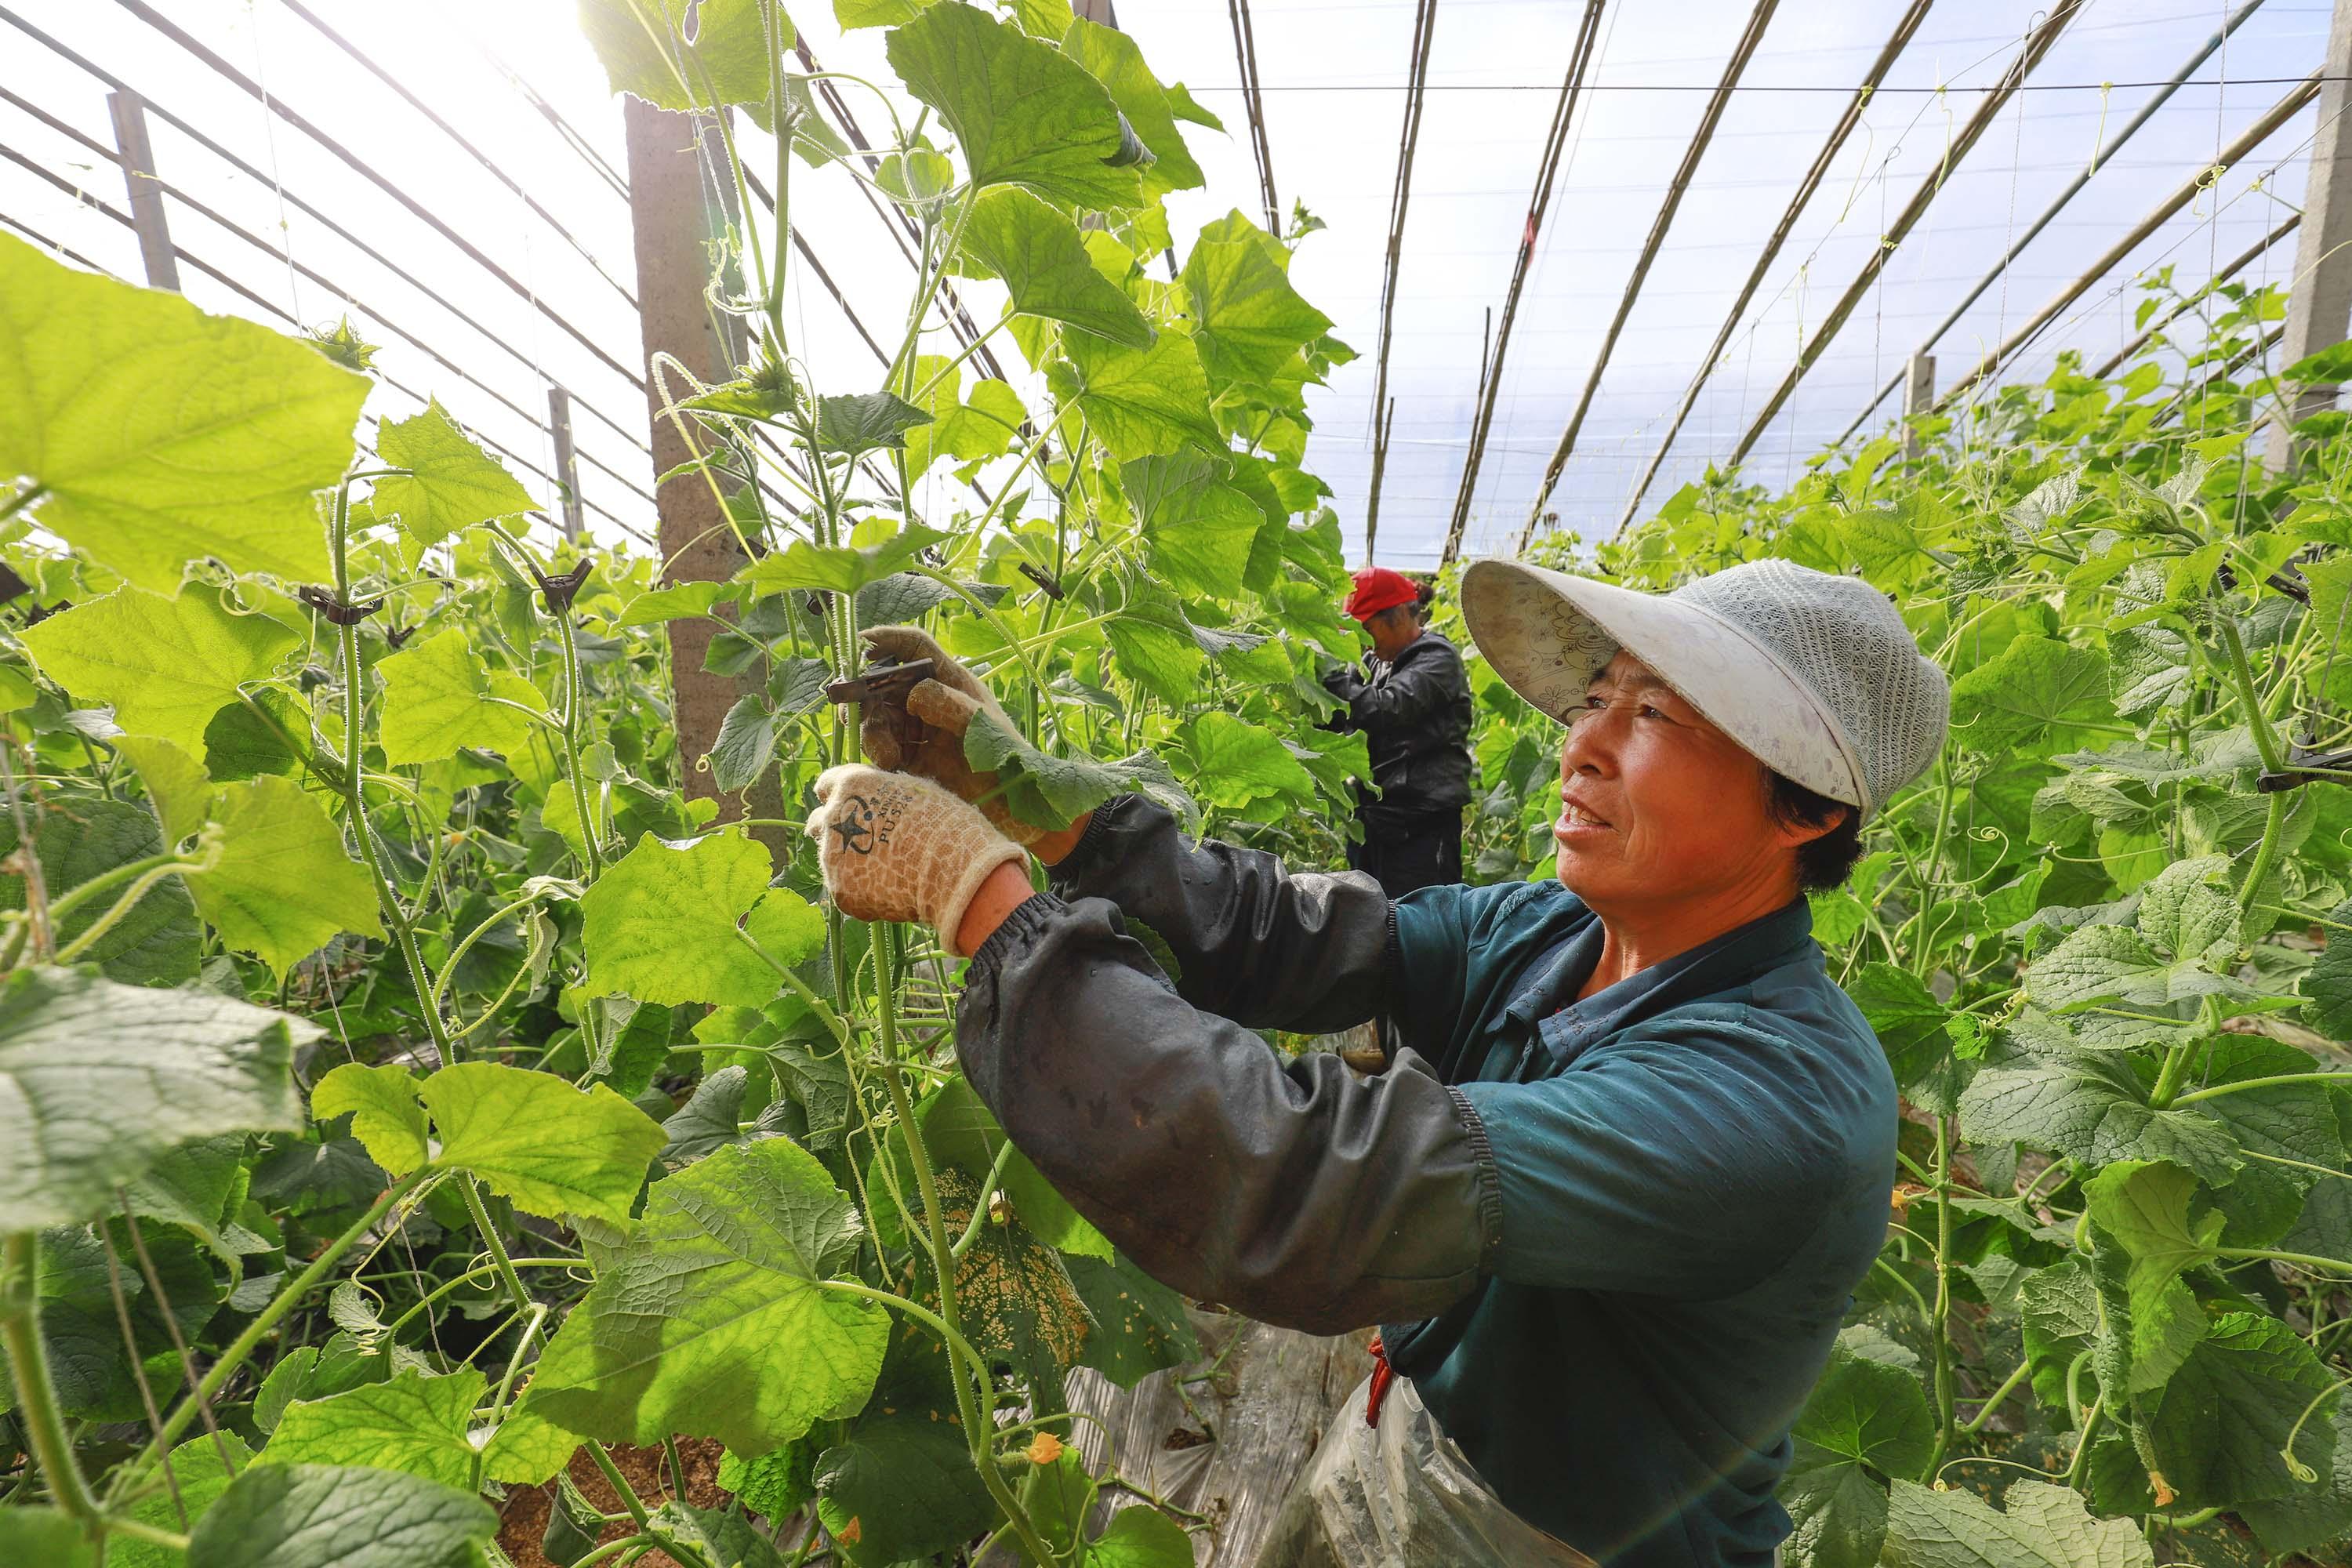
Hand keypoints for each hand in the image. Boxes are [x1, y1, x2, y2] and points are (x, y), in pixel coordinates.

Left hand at [806, 765, 1026, 957]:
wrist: (955, 871)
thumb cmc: (947, 824)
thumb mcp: (916, 792)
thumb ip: (885, 795)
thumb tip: (879, 802)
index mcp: (852, 785)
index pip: (827, 785)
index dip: (842, 797)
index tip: (853, 808)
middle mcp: (833, 817)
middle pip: (820, 823)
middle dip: (837, 831)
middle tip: (864, 843)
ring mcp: (832, 857)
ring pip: (831, 860)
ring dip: (850, 864)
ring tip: (887, 872)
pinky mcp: (840, 891)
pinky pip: (846, 891)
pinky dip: (863, 893)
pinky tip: (892, 892)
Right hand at [849, 626, 1042, 846]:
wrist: (1012, 809)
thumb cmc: (1006, 760)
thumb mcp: (982, 727)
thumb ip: (951, 705)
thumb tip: (914, 693)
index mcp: (951, 683)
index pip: (916, 649)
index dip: (889, 640)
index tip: (862, 641)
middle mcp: (930, 702)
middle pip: (885, 684)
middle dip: (865, 694)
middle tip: (851, 711)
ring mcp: (919, 731)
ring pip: (878, 718)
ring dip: (874, 733)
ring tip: (889, 757)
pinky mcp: (911, 760)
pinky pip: (881, 749)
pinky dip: (879, 756)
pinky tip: (892, 768)